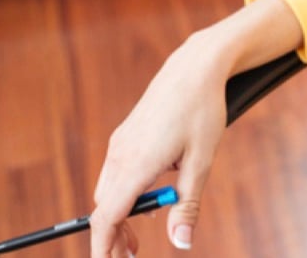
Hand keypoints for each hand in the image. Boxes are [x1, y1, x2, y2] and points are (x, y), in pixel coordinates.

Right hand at [90, 34, 231, 256]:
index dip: (103, 247)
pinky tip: (148, 195)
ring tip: (141, 231)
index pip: (107, 218)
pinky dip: (124, 193)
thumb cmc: (203, 112)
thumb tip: (181, 242)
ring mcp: (120, 142)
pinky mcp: (126, 135)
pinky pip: (115, 173)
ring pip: (108, 191)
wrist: (195, 68)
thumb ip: (188, 205)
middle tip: (134, 255)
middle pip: (105, 208)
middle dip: (114, 236)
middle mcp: (121, 154)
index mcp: (136, 165)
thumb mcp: (202, 162)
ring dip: (119, 215)